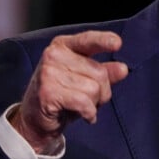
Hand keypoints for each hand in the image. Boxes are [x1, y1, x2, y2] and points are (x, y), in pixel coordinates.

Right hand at [10, 30, 128, 153]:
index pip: (88, 40)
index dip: (103, 40)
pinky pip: (84, 102)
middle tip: (90, 99)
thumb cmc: (63, 94)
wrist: (35, 118)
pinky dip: (89, 113)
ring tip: (81, 106)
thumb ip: (104, 72)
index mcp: (63, 45)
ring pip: (94, 89)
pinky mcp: (48, 92)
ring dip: (94, 104)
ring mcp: (48, 72)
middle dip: (103, 91)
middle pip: (100, 72)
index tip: (117, 43)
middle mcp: (54, 54)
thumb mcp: (85, 79)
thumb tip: (122, 69)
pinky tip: (83, 115)